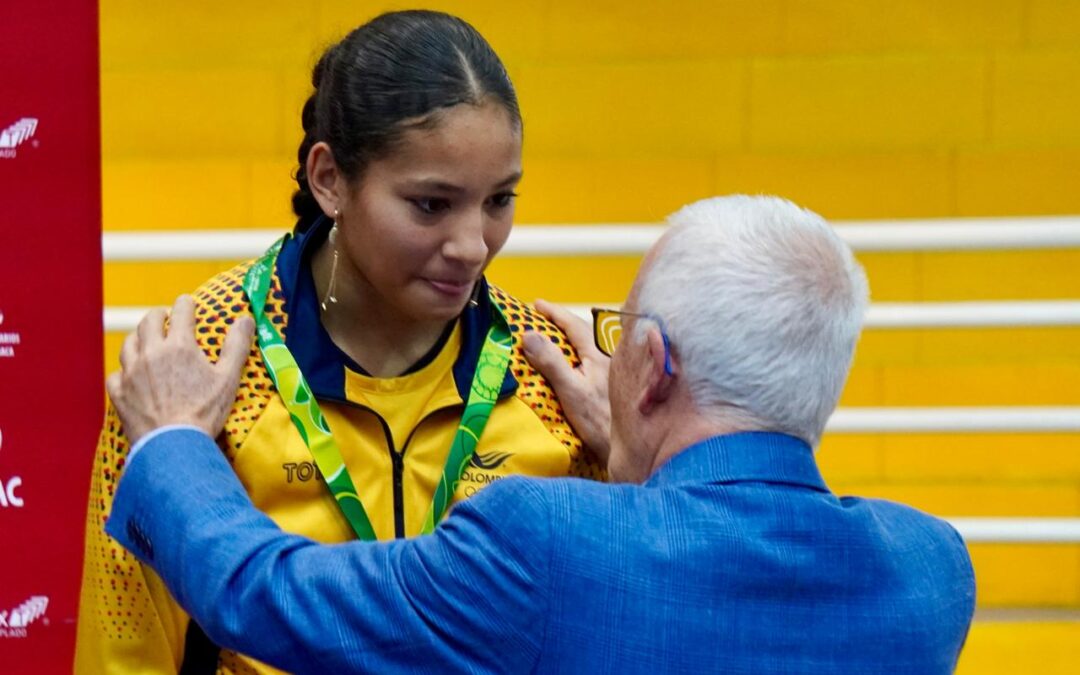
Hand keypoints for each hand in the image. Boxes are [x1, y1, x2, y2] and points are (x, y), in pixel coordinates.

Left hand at [106, 295, 254, 445]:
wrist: (174, 444)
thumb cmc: (204, 411)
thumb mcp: (228, 378)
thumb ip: (237, 345)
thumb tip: (245, 319)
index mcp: (178, 346)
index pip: (180, 312)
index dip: (185, 304)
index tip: (187, 302)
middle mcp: (151, 353)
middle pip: (148, 322)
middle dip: (158, 315)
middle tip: (164, 316)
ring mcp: (131, 372)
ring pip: (128, 344)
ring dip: (138, 338)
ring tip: (145, 341)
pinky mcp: (119, 393)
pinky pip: (116, 374)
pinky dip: (123, 370)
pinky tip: (129, 374)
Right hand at [522, 299, 610, 465]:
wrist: (625, 446)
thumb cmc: (599, 420)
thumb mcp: (571, 391)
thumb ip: (551, 362)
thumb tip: (529, 334)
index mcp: (599, 353)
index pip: (574, 324)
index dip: (554, 312)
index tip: (536, 304)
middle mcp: (608, 357)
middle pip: (583, 331)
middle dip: (562, 321)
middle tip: (542, 316)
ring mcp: (611, 370)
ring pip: (589, 344)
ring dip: (570, 337)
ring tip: (553, 335)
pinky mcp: (611, 384)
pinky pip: (591, 357)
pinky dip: (577, 352)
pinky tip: (572, 361)